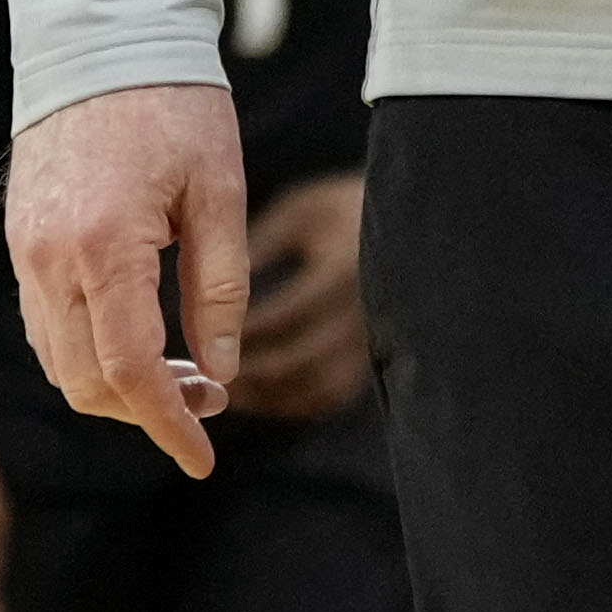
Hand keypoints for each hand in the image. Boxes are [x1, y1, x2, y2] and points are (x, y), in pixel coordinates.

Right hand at [5, 81, 248, 479]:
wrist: (103, 34)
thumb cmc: (174, 103)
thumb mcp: (220, 190)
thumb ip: (220, 287)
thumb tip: (221, 372)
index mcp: (105, 247)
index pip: (130, 371)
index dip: (168, 424)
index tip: (202, 458)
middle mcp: (50, 259)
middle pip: (86, 381)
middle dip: (146, 409)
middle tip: (209, 395)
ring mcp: (26, 251)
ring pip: (59, 361)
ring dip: (114, 386)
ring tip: (181, 368)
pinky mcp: (20, 239)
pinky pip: (44, 324)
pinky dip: (85, 350)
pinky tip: (134, 334)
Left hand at [227, 171, 370, 419]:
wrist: (403, 220)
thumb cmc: (341, 210)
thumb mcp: (300, 212)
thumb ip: (257, 246)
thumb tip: (207, 286)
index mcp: (340, 270)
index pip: (286, 314)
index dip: (244, 331)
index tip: (208, 335)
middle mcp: (361, 311)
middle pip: (299, 358)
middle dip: (251, 370)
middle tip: (209, 372)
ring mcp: (371, 339)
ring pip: (315, 385)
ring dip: (271, 393)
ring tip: (232, 386)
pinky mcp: (373, 358)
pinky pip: (331, 394)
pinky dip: (295, 400)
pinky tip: (265, 393)